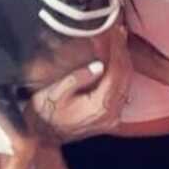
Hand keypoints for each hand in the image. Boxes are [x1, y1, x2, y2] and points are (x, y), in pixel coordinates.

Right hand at [32, 26, 132, 140]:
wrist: (42, 138)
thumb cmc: (43, 114)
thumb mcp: (54, 93)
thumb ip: (76, 79)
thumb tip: (99, 65)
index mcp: (99, 107)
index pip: (116, 72)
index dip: (117, 49)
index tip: (115, 32)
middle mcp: (111, 114)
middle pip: (126, 77)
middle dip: (123, 51)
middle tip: (119, 31)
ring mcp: (113, 117)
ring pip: (127, 83)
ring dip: (124, 60)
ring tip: (119, 40)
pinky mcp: (110, 116)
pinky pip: (122, 90)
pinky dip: (121, 72)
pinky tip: (116, 59)